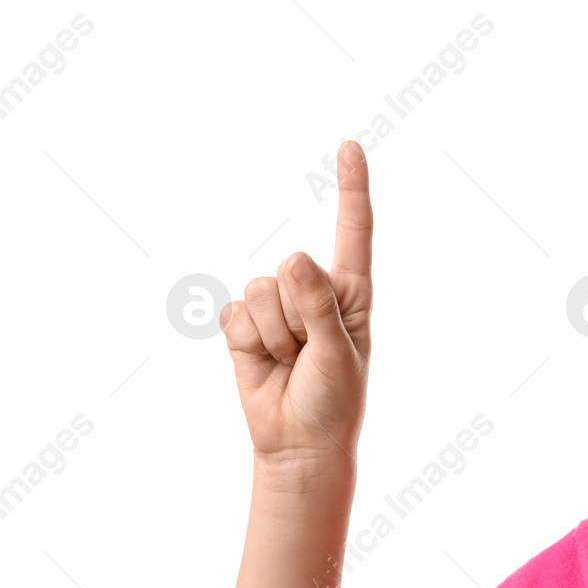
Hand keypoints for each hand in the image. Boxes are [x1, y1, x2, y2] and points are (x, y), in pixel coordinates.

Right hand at [222, 141, 372, 476]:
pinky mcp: (243, 324)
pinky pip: (234, 315)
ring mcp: (277, 306)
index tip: (349, 146)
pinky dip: (249, 342)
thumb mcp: (340, 354)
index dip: (351, 188)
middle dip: (298, 316)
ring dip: (275, 335)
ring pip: (259, 291)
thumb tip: (294, 258)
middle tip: (310, 354)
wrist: (299, 441)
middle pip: (291, 270)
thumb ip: (319, 306)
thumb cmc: (334, 399)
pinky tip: (265, 363)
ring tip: (291, 362)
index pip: (353, 232)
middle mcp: (312, 291)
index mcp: (350, 292)